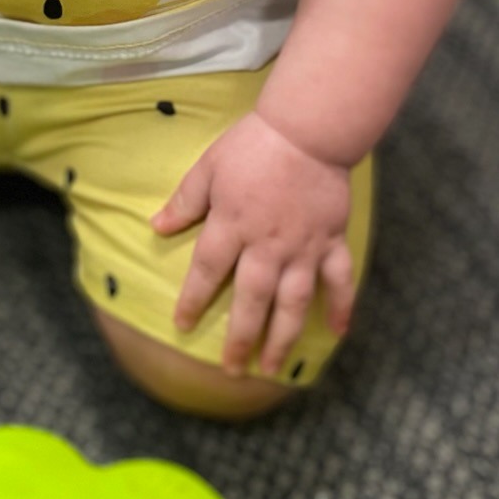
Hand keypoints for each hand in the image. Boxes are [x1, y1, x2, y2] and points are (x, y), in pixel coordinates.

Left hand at [150, 111, 355, 376]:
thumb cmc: (255, 144)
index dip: (192, 299)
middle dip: (240, 338)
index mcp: (232, 225)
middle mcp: (267, 246)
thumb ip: (185, 200)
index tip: (182, 325)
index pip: (207, 271)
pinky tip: (337, 333)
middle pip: (251, 300)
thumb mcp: (209, 166)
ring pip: (292, 303)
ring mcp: (303, 247)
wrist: (309, 129)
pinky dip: (341, 307)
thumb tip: (156, 226)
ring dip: (282, 338)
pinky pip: (339, 280)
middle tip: (232, 369)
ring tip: (273, 367)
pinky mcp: (331, 241)